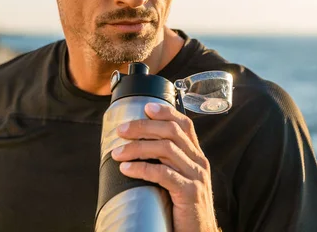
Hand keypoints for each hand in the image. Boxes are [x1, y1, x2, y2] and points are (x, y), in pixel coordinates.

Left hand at [112, 102, 218, 231]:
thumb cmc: (184, 208)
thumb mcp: (180, 180)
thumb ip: (167, 164)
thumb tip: (137, 148)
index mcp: (196, 156)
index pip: (185, 125)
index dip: (166, 113)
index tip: (145, 107)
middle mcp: (199, 162)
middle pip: (171, 132)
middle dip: (143, 127)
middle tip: (121, 130)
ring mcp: (196, 177)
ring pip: (166, 149)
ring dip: (137, 148)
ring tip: (117, 153)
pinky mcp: (189, 193)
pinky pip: (163, 174)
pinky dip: (142, 168)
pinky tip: (127, 169)